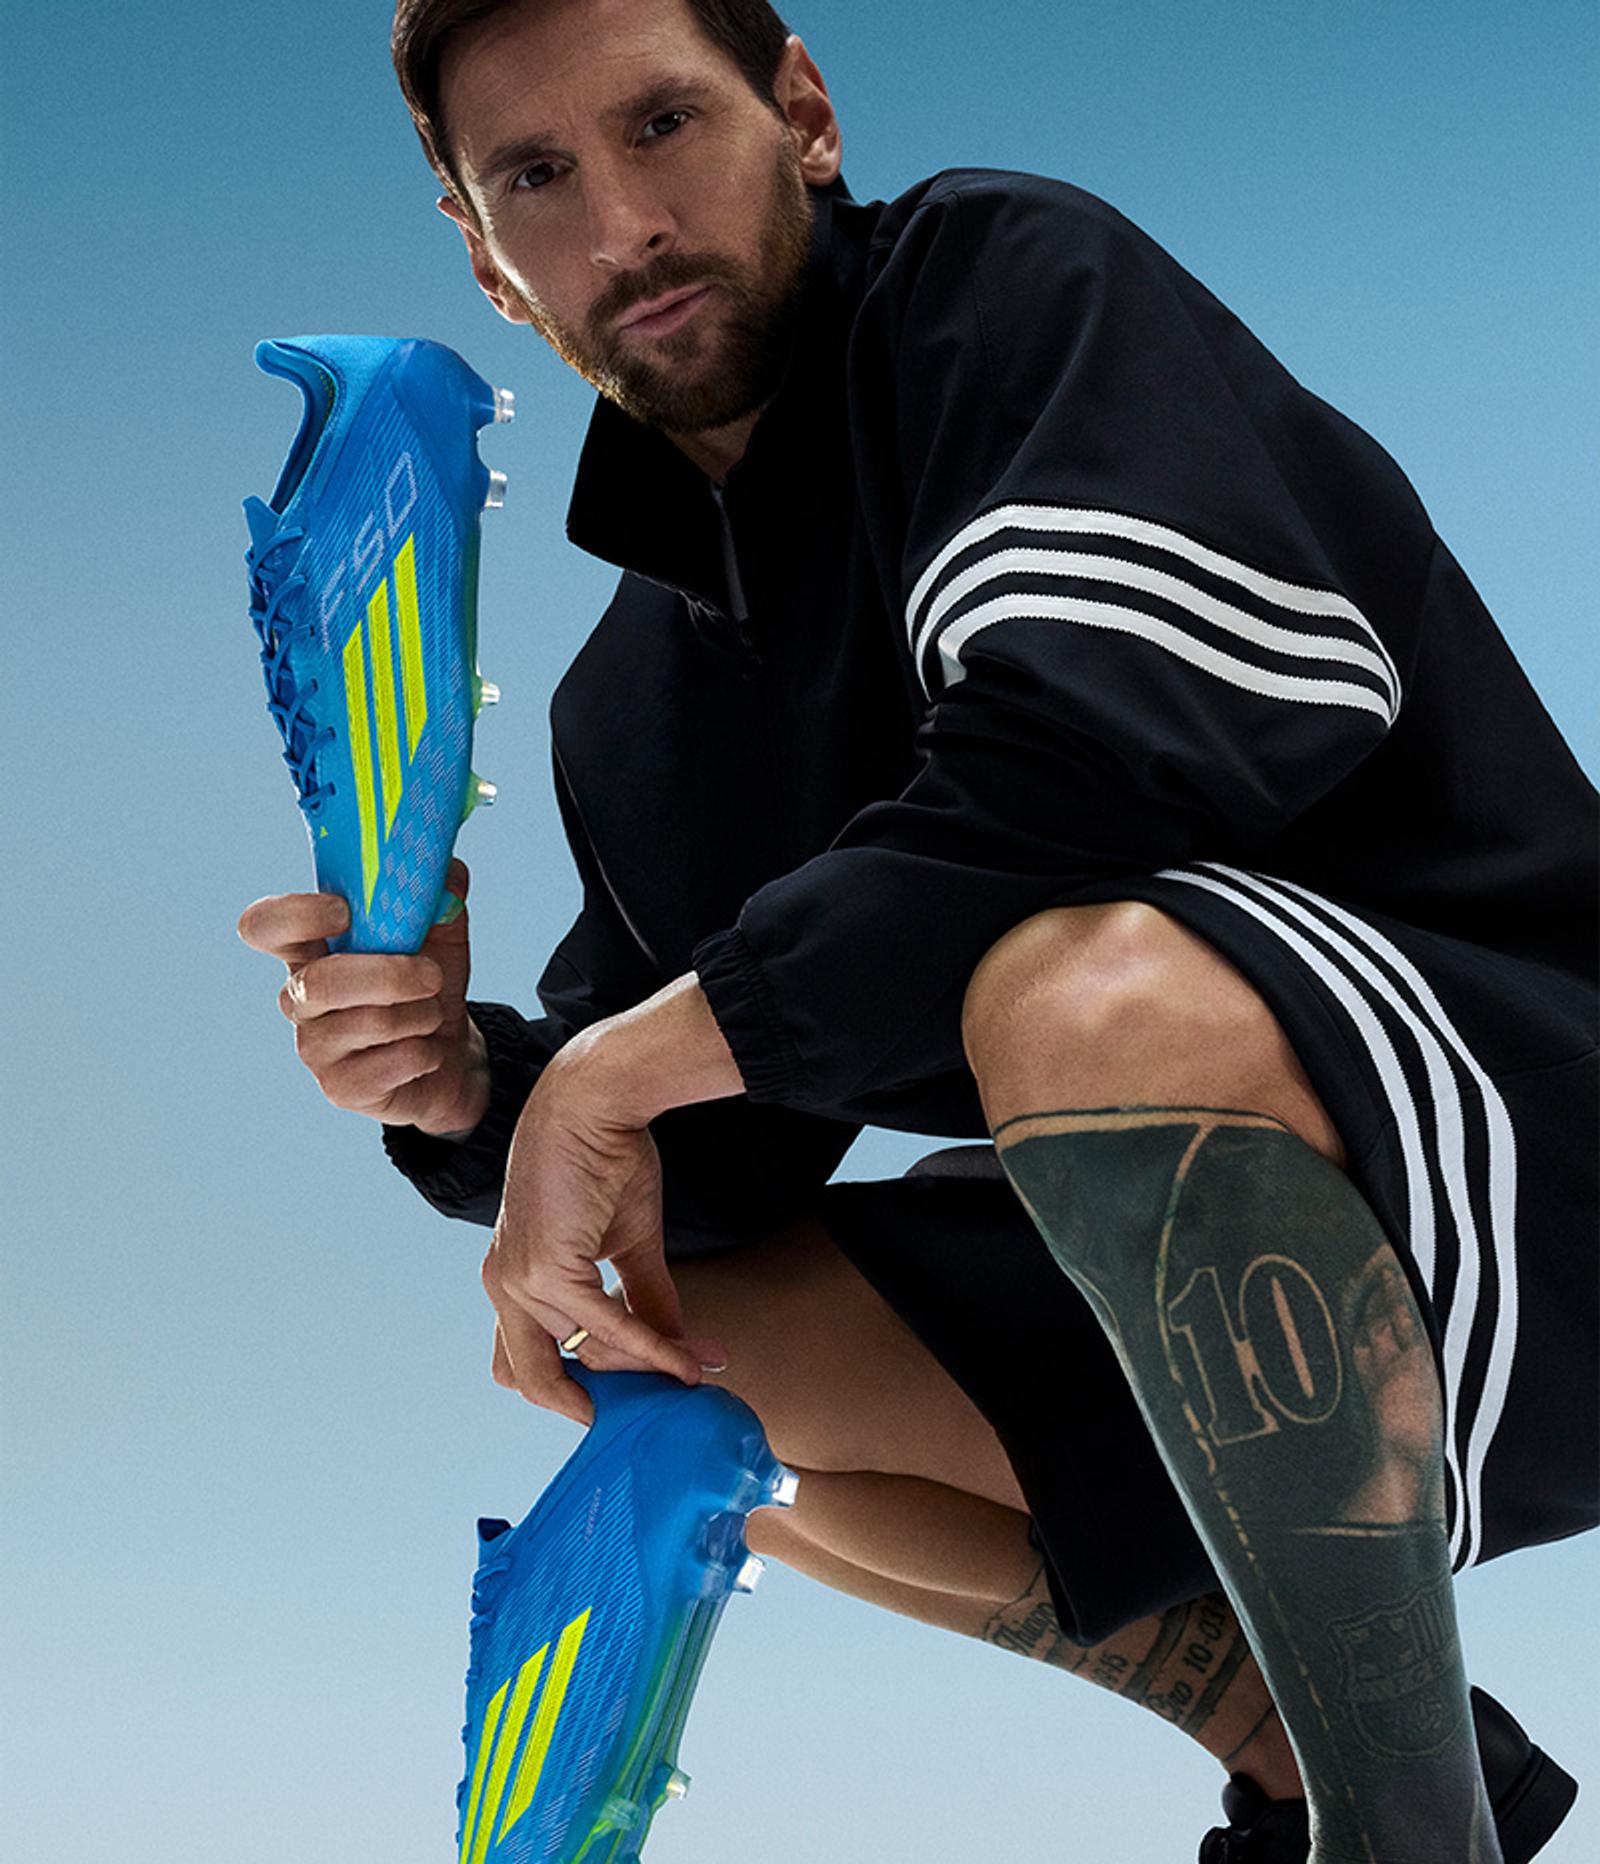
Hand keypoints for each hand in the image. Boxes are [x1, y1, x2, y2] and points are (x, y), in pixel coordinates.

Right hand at [236, 857, 489, 1134]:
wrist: (450, 1053)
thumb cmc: (427, 986)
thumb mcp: (441, 934)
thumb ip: (440, 896)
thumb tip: (447, 869)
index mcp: (311, 950)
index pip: (264, 925)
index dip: (296, 915)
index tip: (344, 912)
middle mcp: (301, 997)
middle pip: (320, 982)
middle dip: (389, 976)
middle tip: (430, 975)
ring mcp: (315, 1047)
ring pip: (368, 1023)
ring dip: (419, 1015)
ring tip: (431, 1014)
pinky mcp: (340, 1088)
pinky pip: (391, 1064)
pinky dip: (425, 1053)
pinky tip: (425, 1052)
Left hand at [483, 1049, 727, 1425]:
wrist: (595, 1100)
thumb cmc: (605, 1159)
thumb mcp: (627, 1243)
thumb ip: (643, 1301)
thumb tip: (679, 1355)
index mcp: (511, 1280)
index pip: (526, 1362)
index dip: (572, 1390)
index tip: (630, 1403)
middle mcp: (503, 1286)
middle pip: (536, 1381)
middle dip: (596, 1404)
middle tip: (655, 1410)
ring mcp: (519, 1281)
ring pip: (581, 1359)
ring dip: (640, 1373)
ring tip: (692, 1374)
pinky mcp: (547, 1270)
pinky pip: (605, 1329)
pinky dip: (649, 1349)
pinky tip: (686, 1359)